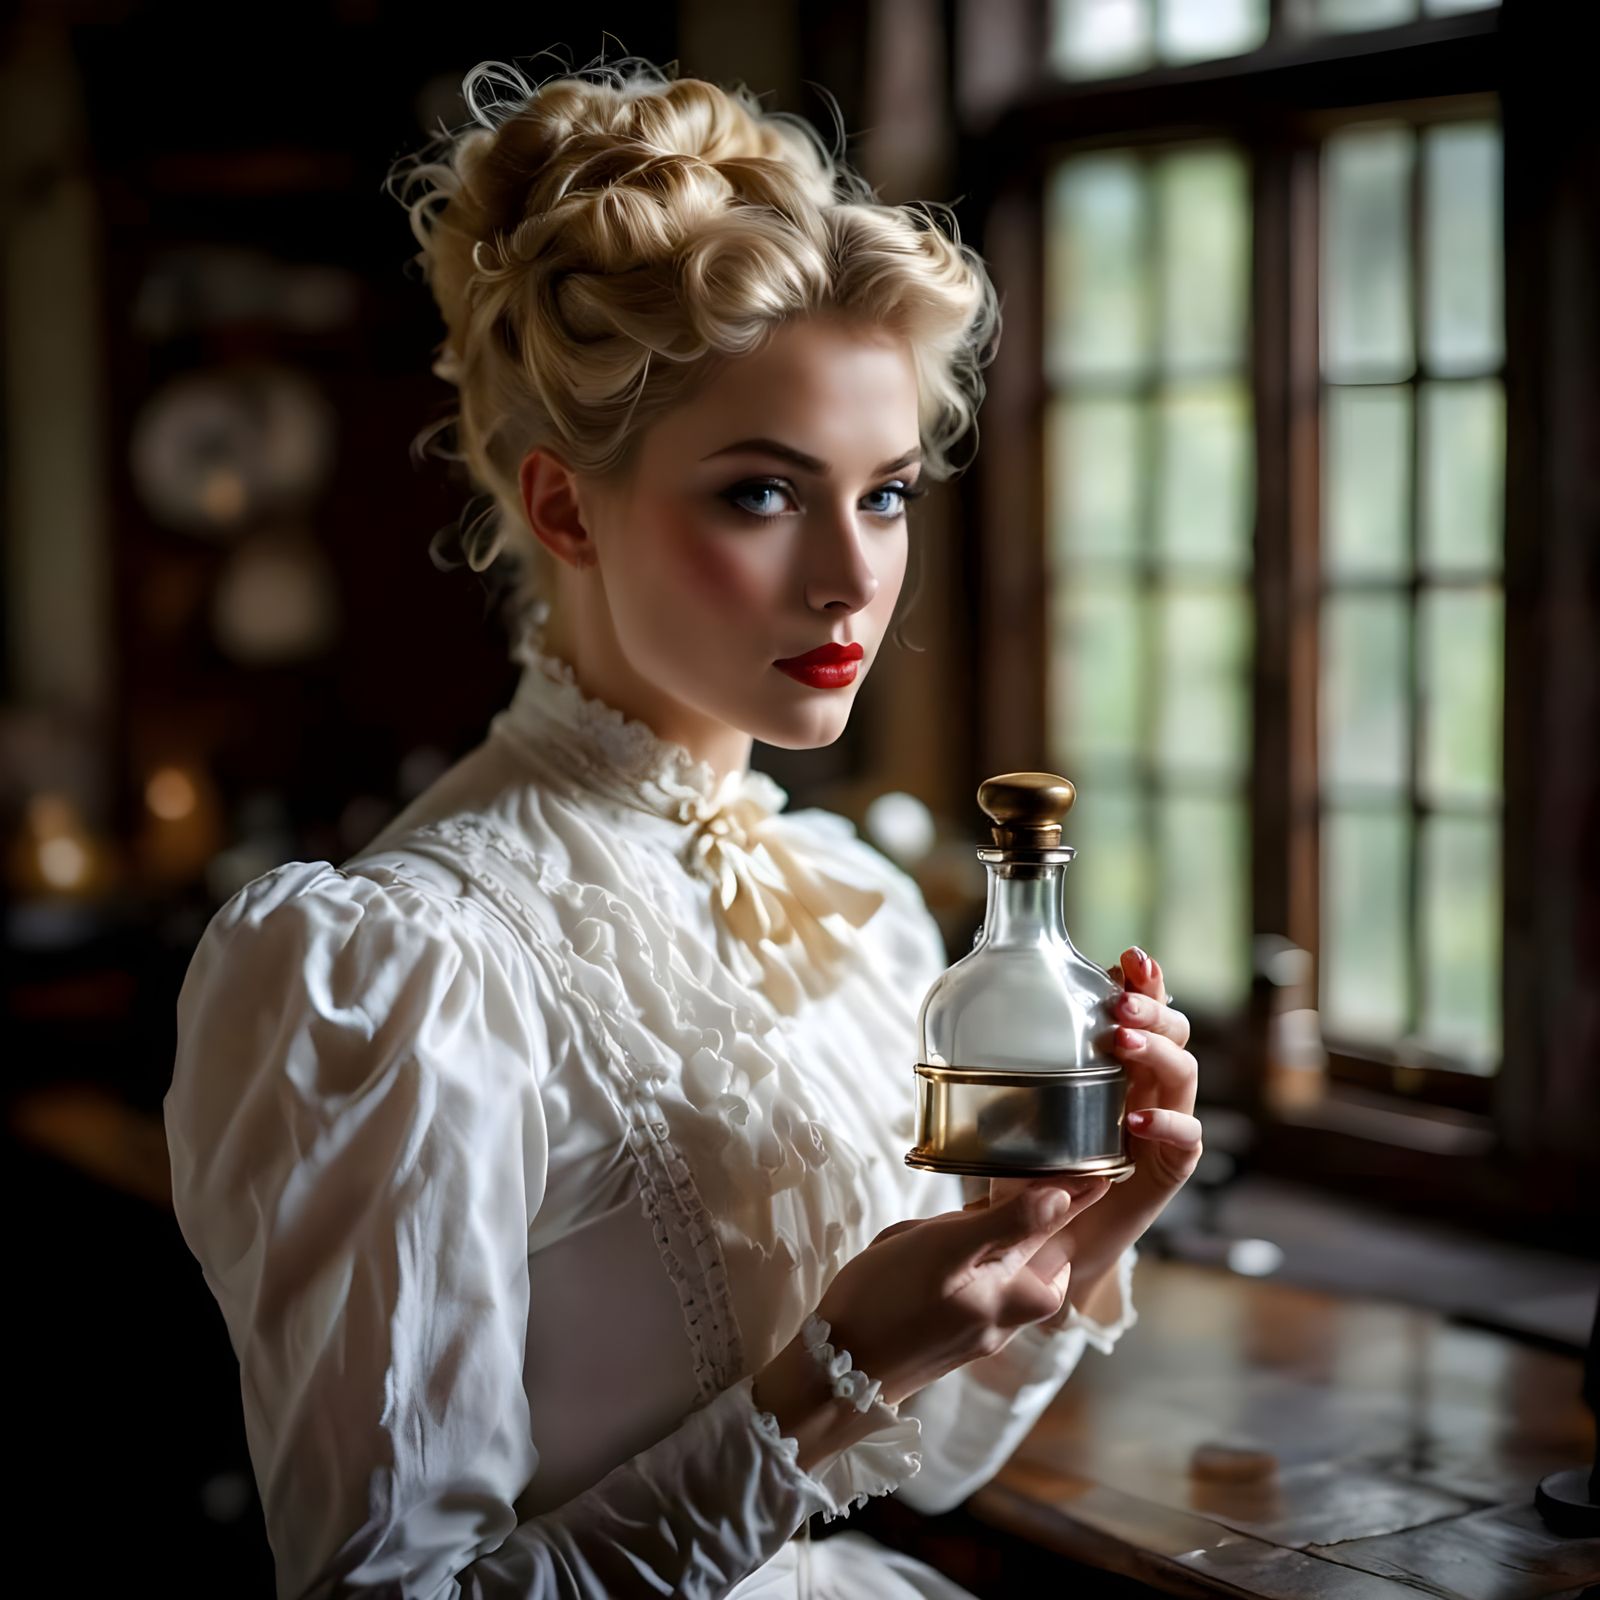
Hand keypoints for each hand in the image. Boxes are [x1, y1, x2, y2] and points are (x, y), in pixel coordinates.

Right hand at [810, 1175, 1113, 1408]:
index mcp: (1006, 1291)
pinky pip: (969, 1293)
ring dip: (988, 1248)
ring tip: (951, 1229)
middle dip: (1027, 1229)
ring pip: (997, 1277)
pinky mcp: (947, 1339)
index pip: (1050, 1234)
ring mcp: (973, 1333)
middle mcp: (999, 1317)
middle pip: (1033, 1263)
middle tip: (1020, 1196)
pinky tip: (922, 1262)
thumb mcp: (944, 1249)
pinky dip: (960, 1269)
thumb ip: (1005, 1224)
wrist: (835, 1376)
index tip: (1100, 1176)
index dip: (1072, 1200)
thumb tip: (1060, 1198)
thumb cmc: (886, 1303)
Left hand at [992, 947, 1202, 1307]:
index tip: (1129, 957)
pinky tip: (1135, 1116)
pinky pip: (1186, 1139)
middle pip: (1174, 1032)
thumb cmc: (1028, 1171)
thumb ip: (1001, 1081)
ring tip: (1122, 1043)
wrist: (1045, 1242)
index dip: (1143, 981)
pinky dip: (1166, 1122)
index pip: (1142, 1011)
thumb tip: (964, 1037)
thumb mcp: (1008, 1117)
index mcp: (1117, 1064)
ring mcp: (1164, 1126)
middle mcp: (1147, 1087)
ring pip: (1185, 1073)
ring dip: (1157, 1052)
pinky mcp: (1169, 1169)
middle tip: (1119, 1005)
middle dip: (1152, 1009)